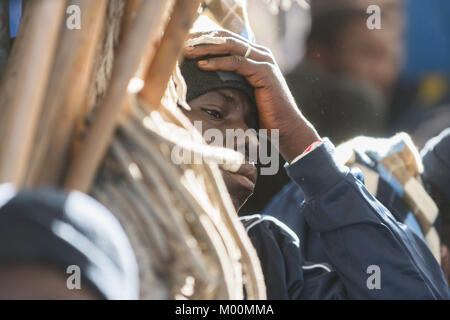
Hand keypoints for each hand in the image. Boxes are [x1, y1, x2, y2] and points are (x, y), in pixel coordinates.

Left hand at [184, 30, 319, 162]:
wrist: (285, 128)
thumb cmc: (263, 115)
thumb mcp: (243, 94)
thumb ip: (231, 82)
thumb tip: (206, 81)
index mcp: (255, 56)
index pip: (227, 41)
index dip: (207, 40)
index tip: (187, 46)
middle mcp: (261, 54)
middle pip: (227, 40)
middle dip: (204, 41)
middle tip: (184, 45)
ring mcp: (264, 61)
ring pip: (230, 47)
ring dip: (207, 48)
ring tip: (188, 53)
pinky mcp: (264, 71)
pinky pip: (237, 62)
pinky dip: (218, 62)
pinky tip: (202, 65)